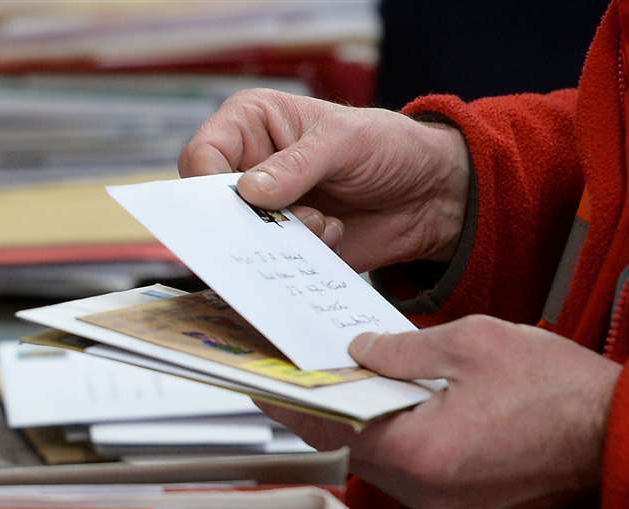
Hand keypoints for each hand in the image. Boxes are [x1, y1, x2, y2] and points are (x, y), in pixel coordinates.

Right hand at [179, 90, 470, 270]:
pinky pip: (265, 264)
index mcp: (249, 124)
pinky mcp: (279, 245)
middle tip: (288, 219)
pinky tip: (332, 235)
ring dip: (280, 239)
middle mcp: (245, 167)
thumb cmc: (387, 146)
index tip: (240, 202)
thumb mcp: (345, 142)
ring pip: (236, 239)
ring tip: (324, 224)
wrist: (427, 195)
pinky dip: (296, 257)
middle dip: (245, 219)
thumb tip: (249, 192)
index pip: (201, 155)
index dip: (207, 183)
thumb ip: (297, 165)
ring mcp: (260, 211)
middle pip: (207, 205)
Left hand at [259, 315, 620, 508]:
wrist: (622, 435)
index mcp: (419, 453)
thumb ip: (404, 349)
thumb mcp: (474, 343)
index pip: (333, 431)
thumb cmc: (559, 390)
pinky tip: (417, 419)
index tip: (268, 391)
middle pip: (356, 453)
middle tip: (316, 381)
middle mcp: (426, 496)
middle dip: (338, 415)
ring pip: (387, 469)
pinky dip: (410, 450)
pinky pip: (419, 482)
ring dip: (376, 433)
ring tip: (370, 392)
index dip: (297, 406)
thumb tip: (361, 352)